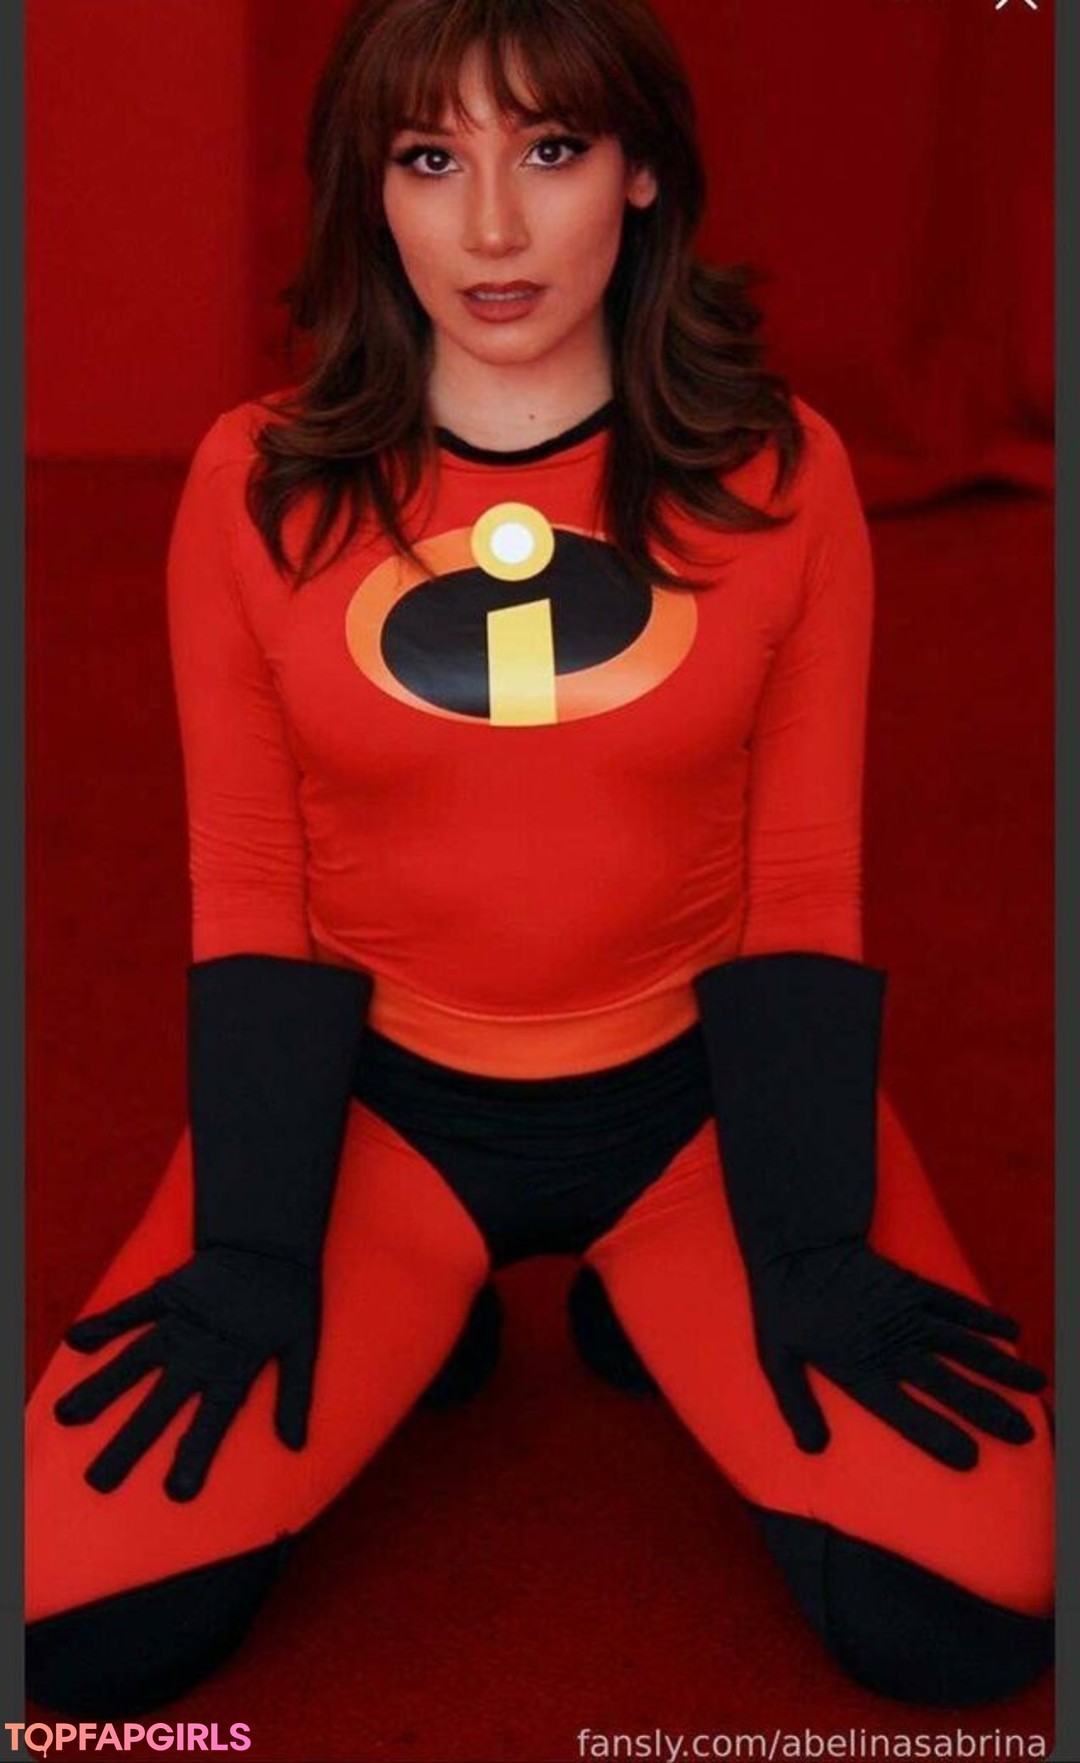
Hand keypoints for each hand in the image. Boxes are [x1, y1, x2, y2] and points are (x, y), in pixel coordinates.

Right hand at [54, 1245, 320, 1499]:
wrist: (273, 1237)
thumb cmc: (290, 1294)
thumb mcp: (302, 1346)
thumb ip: (294, 1395)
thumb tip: (296, 1446)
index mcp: (232, 1368)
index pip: (210, 1424)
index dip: (195, 1458)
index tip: (176, 1493)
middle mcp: (199, 1352)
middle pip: (159, 1406)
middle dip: (129, 1444)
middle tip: (98, 1481)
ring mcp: (179, 1323)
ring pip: (134, 1362)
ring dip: (103, 1390)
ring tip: (67, 1417)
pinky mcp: (167, 1294)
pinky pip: (130, 1311)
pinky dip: (104, 1324)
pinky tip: (74, 1341)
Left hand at [747, 1240, 1046, 1469]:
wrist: (798, 1246)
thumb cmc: (784, 1307)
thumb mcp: (776, 1361)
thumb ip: (797, 1406)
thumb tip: (813, 1450)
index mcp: (859, 1369)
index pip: (905, 1413)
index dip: (938, 1436)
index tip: (970, 1458)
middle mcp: (891, 1345)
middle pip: (948, 1383)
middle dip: (989, 1410)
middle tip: (1023, 1434)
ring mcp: (906, 1313)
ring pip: (963, 1345)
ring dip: (1000, 1367)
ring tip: (1035, 1386)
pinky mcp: (912, 1287)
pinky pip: (955, 1305)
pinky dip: (984, 1317)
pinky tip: (1012, 1330)